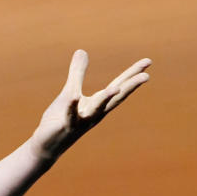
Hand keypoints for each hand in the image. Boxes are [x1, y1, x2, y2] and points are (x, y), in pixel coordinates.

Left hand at [32, 50, 150, 160]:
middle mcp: (95, 113)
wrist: (48, 144)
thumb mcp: (70, 92)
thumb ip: (77, 73)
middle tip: (146, 76)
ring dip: (106, 99)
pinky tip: (73, 97)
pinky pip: (69, 115)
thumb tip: (82, 51)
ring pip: (96, 109)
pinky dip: (71, 106)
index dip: (132, 74)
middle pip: (115, 98)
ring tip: (115, 88)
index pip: (119, 86)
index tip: (148, 61)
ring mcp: (82, 121)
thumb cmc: (61, 118)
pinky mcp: (66, 126)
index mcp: (98, 104)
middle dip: (130, 87)